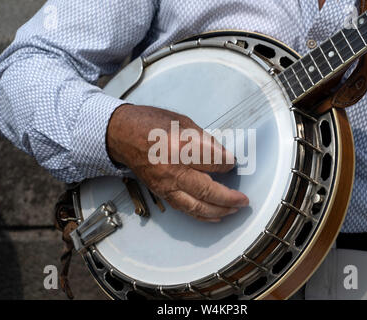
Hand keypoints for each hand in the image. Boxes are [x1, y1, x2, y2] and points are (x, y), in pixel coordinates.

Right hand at [107, 104, 248, 221]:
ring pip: (196, 205)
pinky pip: (184, 208)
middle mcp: (172, 168)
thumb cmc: (150, 124)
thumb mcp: (183, 122)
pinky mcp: (161, 192)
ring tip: (235, 210)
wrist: (122, 135)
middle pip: (207, 189)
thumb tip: (223, 155)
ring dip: (219, 210)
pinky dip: (202, 215)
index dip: (228, 163)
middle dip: (229, 197)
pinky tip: (215, 215)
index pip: (213, 160)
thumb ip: (205, 140)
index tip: (233, 163)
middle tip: (244, 199)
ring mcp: (165, 183)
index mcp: (180, 145)